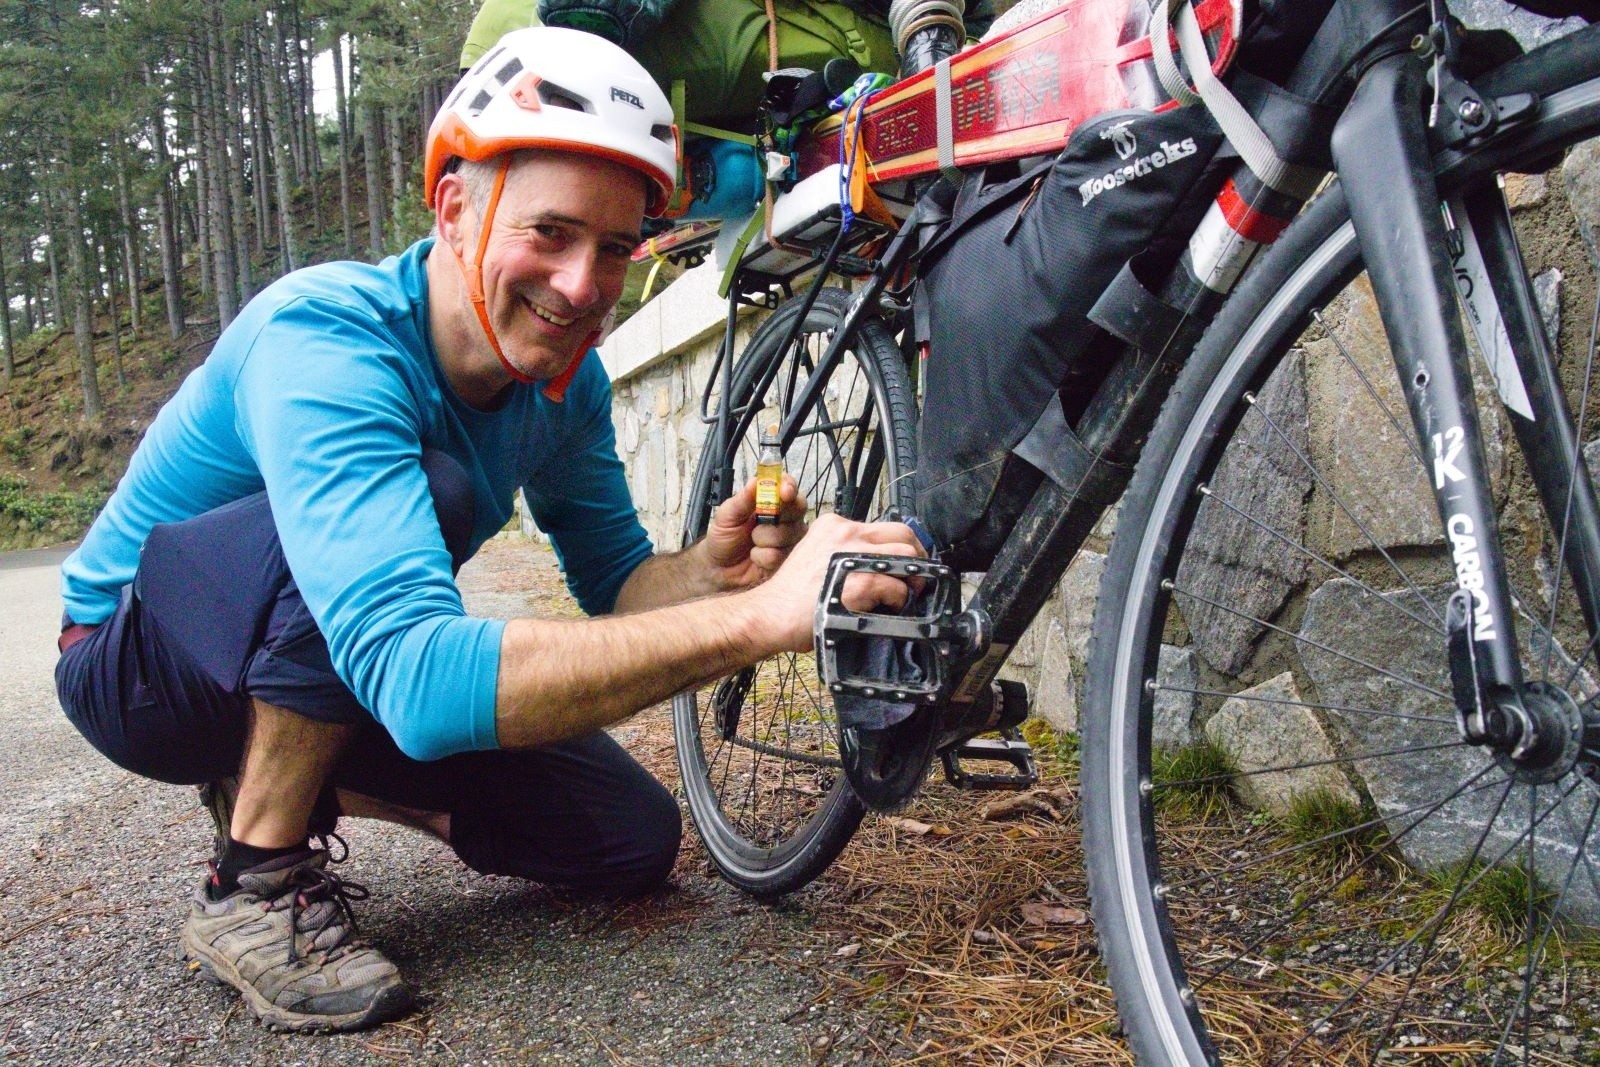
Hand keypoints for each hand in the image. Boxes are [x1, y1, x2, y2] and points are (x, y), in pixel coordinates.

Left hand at [702, 475, 807, 588]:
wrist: (720, 568)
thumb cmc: (724, 537)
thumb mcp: (727, 515)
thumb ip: (742, 499)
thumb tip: (756, 481)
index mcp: (771, 500)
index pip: (789, 487)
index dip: (790, 487)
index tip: (784, 493)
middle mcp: (786, 517)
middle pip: (798, 508)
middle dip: (774, 517)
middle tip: (757, 522)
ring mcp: (789, 538)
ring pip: (788, 533)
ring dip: (762, 540)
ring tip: (751, 542)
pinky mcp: (788, 559)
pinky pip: (779, 555)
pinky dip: (761, 556)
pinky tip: (755, 556)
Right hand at [752, 512, 924, 652]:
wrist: (772, 613)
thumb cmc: (792, 595)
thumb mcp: (816, 557)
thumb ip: (844, 552)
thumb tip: (877, 563)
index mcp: (834, 525)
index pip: (882, 526)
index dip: (899, 546)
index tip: (901, 563)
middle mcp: (846, 532)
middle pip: (903, 533)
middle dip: (916, 556)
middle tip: (915, 578)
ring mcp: (854, 555)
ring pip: (907, 557)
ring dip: (911, 579)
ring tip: (904, 595)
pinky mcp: (861, 582)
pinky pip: (899, 588)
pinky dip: (899, 601)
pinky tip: (886, 608)